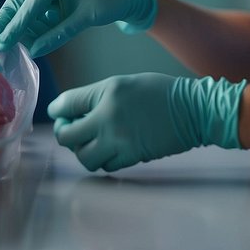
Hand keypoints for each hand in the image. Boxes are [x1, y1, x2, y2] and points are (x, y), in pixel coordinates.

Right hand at [0, 0, 156, 57]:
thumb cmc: (107, 4)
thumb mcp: (83, 21)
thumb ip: (57, 35)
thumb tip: (33, 51)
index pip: (27, 7)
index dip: (12, 28)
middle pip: (16, 4)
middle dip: (4, 25)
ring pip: (22, 9)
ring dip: (16, 28)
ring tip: (6, 48)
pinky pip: (32, 12)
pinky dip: (28, 27)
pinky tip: (24, 42)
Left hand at [48, 73, 245, 171]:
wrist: (192, 110)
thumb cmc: (159, 92)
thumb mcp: (124, 83)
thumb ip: (97, 97)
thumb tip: (72, 113)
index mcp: (106, 92)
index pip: (66, 104)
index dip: (57, 110)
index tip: (59, 114)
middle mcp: (108, 117)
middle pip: (67, 136)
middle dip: (64, 134)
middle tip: (71, 130)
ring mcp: (119, 140)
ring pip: (84, 156)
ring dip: (83, 151)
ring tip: (91, 142)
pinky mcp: (132, 156)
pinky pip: (106, 165)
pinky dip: (104, 159)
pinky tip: (110, 149)